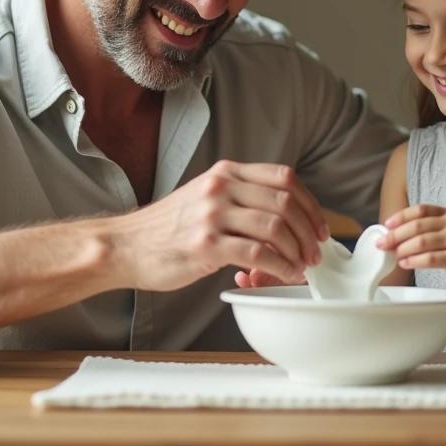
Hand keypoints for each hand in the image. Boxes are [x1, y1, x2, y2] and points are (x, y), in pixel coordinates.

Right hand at [108, 160, 327, 292]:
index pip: (284, 177)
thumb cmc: (166, 228)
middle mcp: (221, 187)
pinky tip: (283, 274)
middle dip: (309, 230)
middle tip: (315, 251)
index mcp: (225, 172)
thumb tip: (283, 219)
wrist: (125, 246)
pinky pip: (257, 254)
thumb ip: (240, 197)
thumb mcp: (205, 196)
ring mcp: (212, 214)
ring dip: (297, 250)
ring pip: (275, 226)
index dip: (310, 203)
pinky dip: (279, 266)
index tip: (319, 226)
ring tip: (301, 265)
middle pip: (285, 201)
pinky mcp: (206, 245)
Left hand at [377, 204, 445, 284]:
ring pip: (422, 241)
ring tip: (393, 255)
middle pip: (417, 225)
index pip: (420, 210)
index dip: (400, 217)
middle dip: (395, 235)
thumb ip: (430, 230)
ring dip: (403, 248)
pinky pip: (431, 258)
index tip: (386, 225)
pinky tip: (406, 263)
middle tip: (382, 244)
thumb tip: (396, 235)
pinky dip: (415, 261)